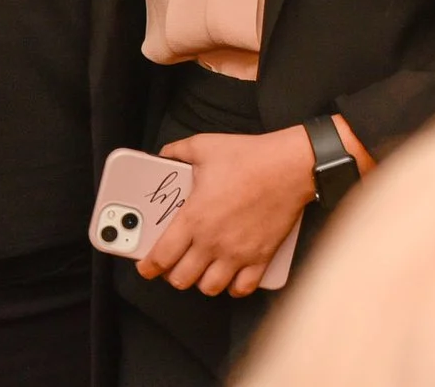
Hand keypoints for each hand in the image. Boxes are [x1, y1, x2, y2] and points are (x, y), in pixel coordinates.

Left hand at [135, 130, 313, 296]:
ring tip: (200, 270)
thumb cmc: (249, 157)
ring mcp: (238, 254)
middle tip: (173, 264)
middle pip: (182, 278)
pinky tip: (230, 278)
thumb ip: (177, 151)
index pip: (162, 256)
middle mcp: (213, 242)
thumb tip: (164, 154)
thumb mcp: (203, 146)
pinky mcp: (261, 258)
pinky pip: (244, 288)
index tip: (145, 267)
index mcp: (194, 218)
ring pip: (210, 287)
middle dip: (173, 274)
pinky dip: (234, 288)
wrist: (289, 167)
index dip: (148, 267)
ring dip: (201, 282)